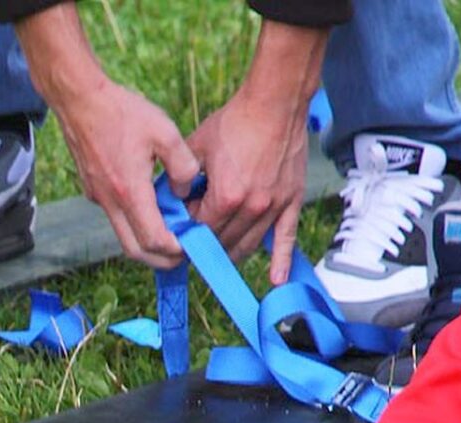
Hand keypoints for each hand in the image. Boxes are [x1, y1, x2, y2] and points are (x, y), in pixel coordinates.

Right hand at [15, 5, 199, 269]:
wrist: (80, 101)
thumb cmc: (122, 112)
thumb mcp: (165, 131)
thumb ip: (183, 165)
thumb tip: (184, 190)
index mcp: (130, 191)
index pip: (153, 239)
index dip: (174, 250)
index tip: (192, 246)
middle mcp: (110, 202)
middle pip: (135, 250)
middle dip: (161, 260)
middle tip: (183, 255)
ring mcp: (99, 199)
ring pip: (123, 237)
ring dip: (147, 244)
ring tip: (171, 236)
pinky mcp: (94, 192)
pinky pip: (116, 218)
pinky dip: (135, 224)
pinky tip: (151, 209)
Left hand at [186, 20, 327, 284]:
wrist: (276, 102)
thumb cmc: (235, 121)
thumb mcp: (196, 147)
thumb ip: (180, 177)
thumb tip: (168, 200)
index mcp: (226, 197)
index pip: (200, 230)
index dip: (186, 231)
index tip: (180, 227)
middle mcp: (251, 207)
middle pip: (222, 242)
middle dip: (206, 243)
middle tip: (195, 243)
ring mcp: (274, 207)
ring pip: (247, 245)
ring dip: (230, 252)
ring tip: (217, 254)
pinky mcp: (292, 202)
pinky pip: (285, 238)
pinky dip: (281, 261)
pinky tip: (275, 280)